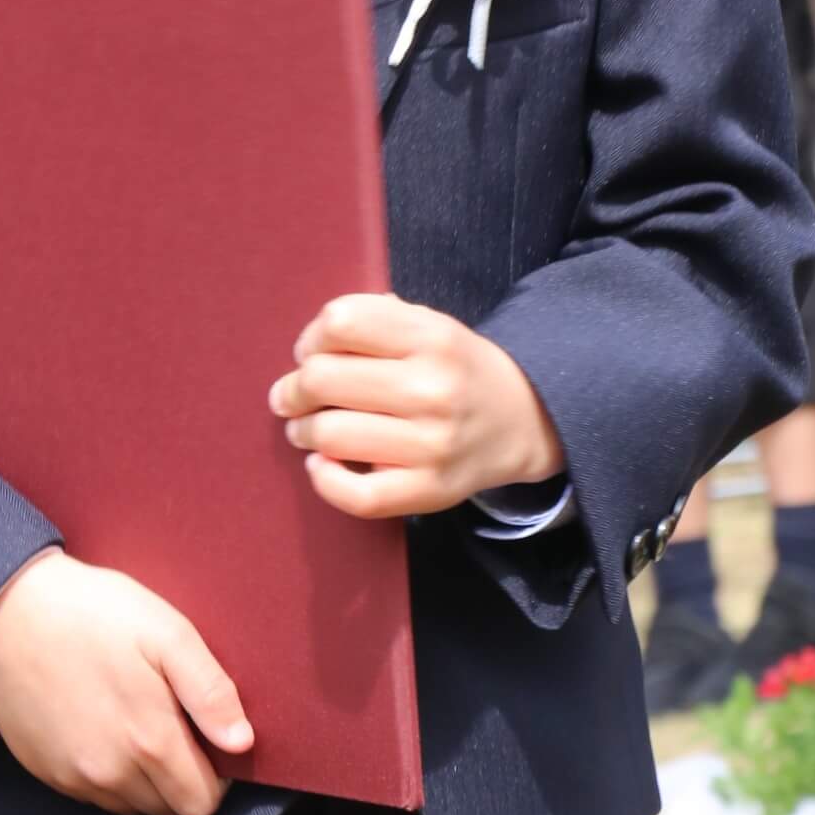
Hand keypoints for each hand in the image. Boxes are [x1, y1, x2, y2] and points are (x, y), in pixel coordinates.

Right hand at [0, 549, 252, 814]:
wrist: (12, 608)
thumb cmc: (95, 612)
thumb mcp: (166, 631)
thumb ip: (209, 690)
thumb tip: (241, 742)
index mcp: (150, 741)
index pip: (202, 802)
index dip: (214, 774)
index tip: (203, 734)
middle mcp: (112, 774)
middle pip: (168, 810)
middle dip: (181, 776)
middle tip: (170, 721)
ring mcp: (76, 778)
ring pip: (132, 807)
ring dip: (144, 779)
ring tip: (134, 720)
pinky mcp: (47, 772)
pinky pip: (94, 796)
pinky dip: (107, 774)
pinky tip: (101, 725)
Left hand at [270, 294, 562, 518]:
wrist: (521, 418)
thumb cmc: (455, 366)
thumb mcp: (427, 323)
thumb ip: (372, 319)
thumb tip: (308, 350)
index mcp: (430, 336)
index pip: (339, 323)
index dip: (310, 339)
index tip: (310, 353)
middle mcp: (432, 388)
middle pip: (323, 379)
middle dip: (294, 388)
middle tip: (292, 395)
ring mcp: (432, 444)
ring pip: (330, 435)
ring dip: (302, 431)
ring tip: (305, 429)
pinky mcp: (430, 491)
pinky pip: (358, 496)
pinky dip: (324, 480)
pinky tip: (321, 465)